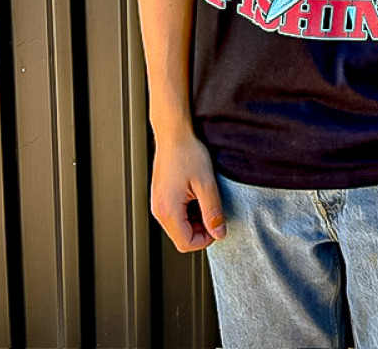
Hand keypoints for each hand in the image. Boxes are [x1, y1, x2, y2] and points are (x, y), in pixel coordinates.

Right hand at [151, 130, 226, 251]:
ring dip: (196, 219)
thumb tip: (219, 233)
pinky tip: (197, 193)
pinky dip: (190, 210)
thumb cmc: (187, 154)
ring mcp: (158, 203)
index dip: (206, 239)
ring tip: (206, 197)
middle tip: (214, 210)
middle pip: (182, 237)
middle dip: (201, 229)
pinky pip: (176, 214)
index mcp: (168, 211)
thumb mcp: (206, 184)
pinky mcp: (161, 196)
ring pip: (179, 226)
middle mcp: (159, 210)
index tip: (218, 224)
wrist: (174, 134)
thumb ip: (213, 211)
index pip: (186, 243)